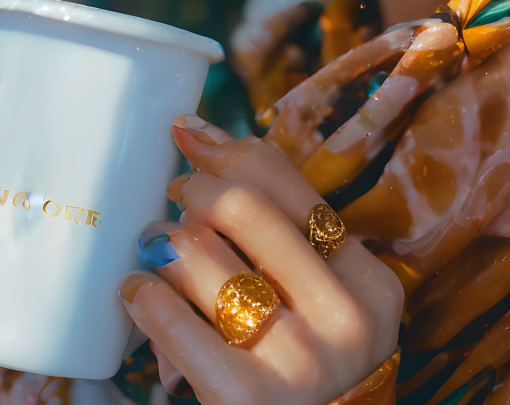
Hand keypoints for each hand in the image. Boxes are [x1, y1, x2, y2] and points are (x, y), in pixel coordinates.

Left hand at [118, 117, 403, 404]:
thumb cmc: (307, 361)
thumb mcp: (323, 296)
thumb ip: (283, 226)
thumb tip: (200, 131)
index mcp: (370, 283)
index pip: (291, 187)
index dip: (230, 152)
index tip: (192, 142)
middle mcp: (344, 319)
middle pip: (244, 207)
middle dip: (195, 189)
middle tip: (176, 194)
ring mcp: (297, 362)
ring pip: (201, 257)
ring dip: (163, 241)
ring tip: (155, 247)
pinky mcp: (244, 399)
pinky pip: (172, 320)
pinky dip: (144, 294)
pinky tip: (139, 291)